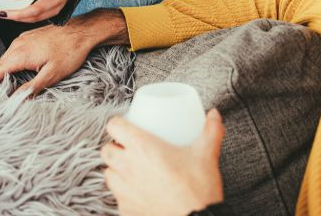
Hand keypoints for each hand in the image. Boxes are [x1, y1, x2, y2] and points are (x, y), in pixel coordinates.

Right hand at [0, 22, 94, 95]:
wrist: (83, 31)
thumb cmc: (70, 52)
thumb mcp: (51, 75)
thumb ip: (31, 88)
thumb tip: (15, 100)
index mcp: (19, 55)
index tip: (5, 95)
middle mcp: (17, 45)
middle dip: (4, 79)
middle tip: (19, 90)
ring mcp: (22, 39)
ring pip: (7, 59)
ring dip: (12, 70)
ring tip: (27, 79)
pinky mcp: (29, 36)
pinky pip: (16, 51)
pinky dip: (19, 61)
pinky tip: (33, 66)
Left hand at [101, 110, 225, 215]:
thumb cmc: (198, 188)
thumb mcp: (206, 153)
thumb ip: (211, 130)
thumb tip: (214, 114)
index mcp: (142, 147)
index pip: (114, 126)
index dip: (118, 123)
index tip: (126, 125)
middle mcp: (127, 167)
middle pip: (106, 150)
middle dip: (115, 147)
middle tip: (129, 148)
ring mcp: (124, 191)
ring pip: (108, 174)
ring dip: (116, 170)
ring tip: (131, 170)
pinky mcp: (126, 210)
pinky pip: (118, 197)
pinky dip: (125, 193)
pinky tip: (139, 193)